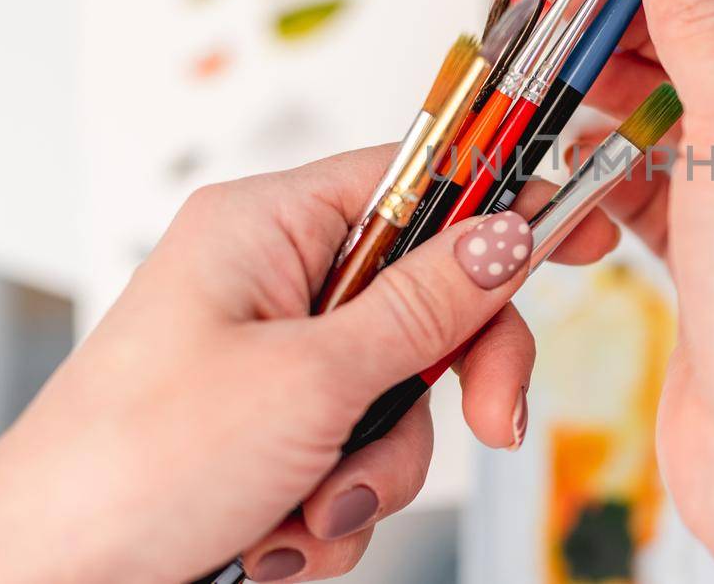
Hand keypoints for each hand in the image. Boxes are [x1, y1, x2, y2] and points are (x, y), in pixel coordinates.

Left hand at [0, 145, 617, 582]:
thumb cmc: (130, 468)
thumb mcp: (309, 380)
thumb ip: (426, 306)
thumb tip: (510, 234)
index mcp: (264, 229)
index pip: (418, 177)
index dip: (505, 196)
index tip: (583, 222)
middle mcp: (274, 284)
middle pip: (427, 298)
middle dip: (450, 381)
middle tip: (492, 424)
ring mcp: (275, 364)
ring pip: (402, 395)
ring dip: (374, 468)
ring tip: (303, 509)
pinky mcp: (274, 435)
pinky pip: (360, 454)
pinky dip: (336, 507)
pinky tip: (278, 536)